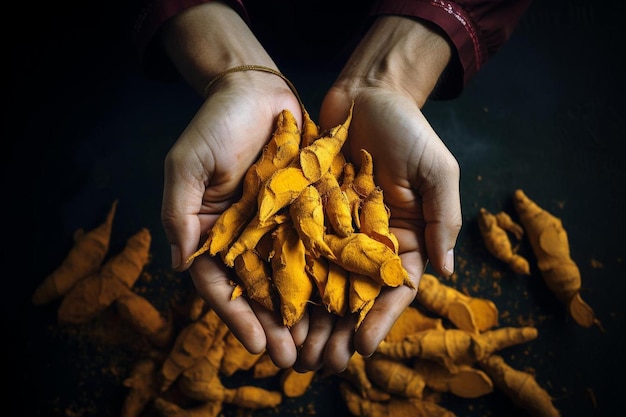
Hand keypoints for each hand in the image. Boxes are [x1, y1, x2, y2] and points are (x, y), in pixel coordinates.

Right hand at [159, 2, 305, 367]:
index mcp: (211, 231)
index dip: (234, 314)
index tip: (253, 345)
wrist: (257, 90)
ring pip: (290, 276)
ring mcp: (278, 225)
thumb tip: (179, 266)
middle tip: (291, 359)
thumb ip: (180, 212)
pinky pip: (319, 245)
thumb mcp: (186, 164)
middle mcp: (245, 235)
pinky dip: (329, 272)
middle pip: (257, 289)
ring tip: (320, 343)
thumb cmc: (215, 124)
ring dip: (303, 311)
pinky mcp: (307, 210)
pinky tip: (345, 297)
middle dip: (272, 324)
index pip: (218, 282)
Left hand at [293, 16, 461, 372]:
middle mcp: (368, 240)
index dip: (380, 320)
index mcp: (404, 238)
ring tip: (294, 348)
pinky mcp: (307, 212)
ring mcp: (335, 229)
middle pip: (354, 295)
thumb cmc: (409, 131)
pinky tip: (272, 304)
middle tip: (320, 363)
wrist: (367, 94)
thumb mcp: (438, 172)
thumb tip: (449, 270)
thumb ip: (443, 219)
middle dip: (339, 330)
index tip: (361, 349)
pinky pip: (296, 248)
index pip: (395, 289)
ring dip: (310, 316)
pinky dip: (287, 277)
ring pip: (322, 281)